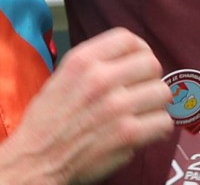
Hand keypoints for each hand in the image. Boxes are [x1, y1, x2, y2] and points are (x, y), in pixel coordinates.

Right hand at [0, 27, 173, 184]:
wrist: (36, 160)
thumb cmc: (46, 122)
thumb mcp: (62, 76)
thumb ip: (93, 64)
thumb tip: (127, 60)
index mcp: (83, 60)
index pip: (128, 39)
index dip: (138, 50)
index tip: (138, 64)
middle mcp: (101, 78)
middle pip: (151, 64)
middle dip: (149, 79)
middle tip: (140, 93)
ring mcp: (117, 106)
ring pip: (162, 93)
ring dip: (155, 105)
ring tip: (142, 114)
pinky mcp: (128, 134)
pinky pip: (163, 122)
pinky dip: (157, 128)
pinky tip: (144, 132)